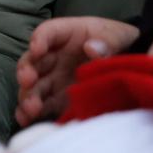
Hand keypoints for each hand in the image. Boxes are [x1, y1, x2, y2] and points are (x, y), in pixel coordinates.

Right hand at [15, 16, 137, 126]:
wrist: (126, 62)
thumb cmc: (114, 41)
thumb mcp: (116, 36)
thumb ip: (108, 41)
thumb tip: (92, 49)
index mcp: (66, 35)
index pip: (47, 33)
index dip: (39, 40)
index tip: (37, 49)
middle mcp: (54, 56)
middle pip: (33, 61)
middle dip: (27, 71)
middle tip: (27, 80)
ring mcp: (54, 78)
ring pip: (33, 86)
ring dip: (28, 96)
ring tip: (30, 108)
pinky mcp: (58, 98)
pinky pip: (42, 105)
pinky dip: (31, 113)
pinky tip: (26, 120)